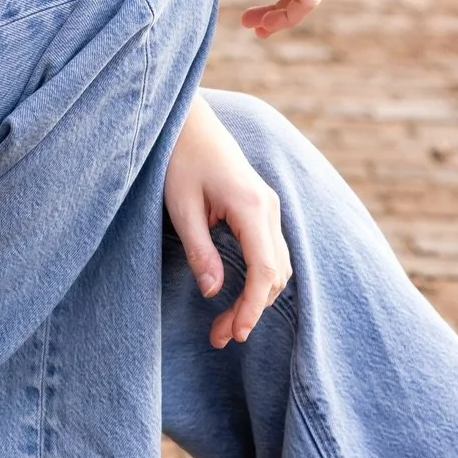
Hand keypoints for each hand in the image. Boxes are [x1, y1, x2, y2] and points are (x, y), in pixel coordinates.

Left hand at [165, 94, 291, 348]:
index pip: (265, 269)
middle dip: (252, 309)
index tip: (236, 333)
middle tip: (219, 337)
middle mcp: (269, 207)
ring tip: (224, 324)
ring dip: (257, 296)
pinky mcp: (262, 206)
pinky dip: (260, 278)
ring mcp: (269, 205)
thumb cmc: (179, 158)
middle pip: (275, 273)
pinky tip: (238, 294)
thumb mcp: (181, 206)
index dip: (253, 307)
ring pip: (277, 265)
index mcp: (252, 205)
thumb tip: (214, 294)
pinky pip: (271, 251)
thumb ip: (200, 251)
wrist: (187, 121)